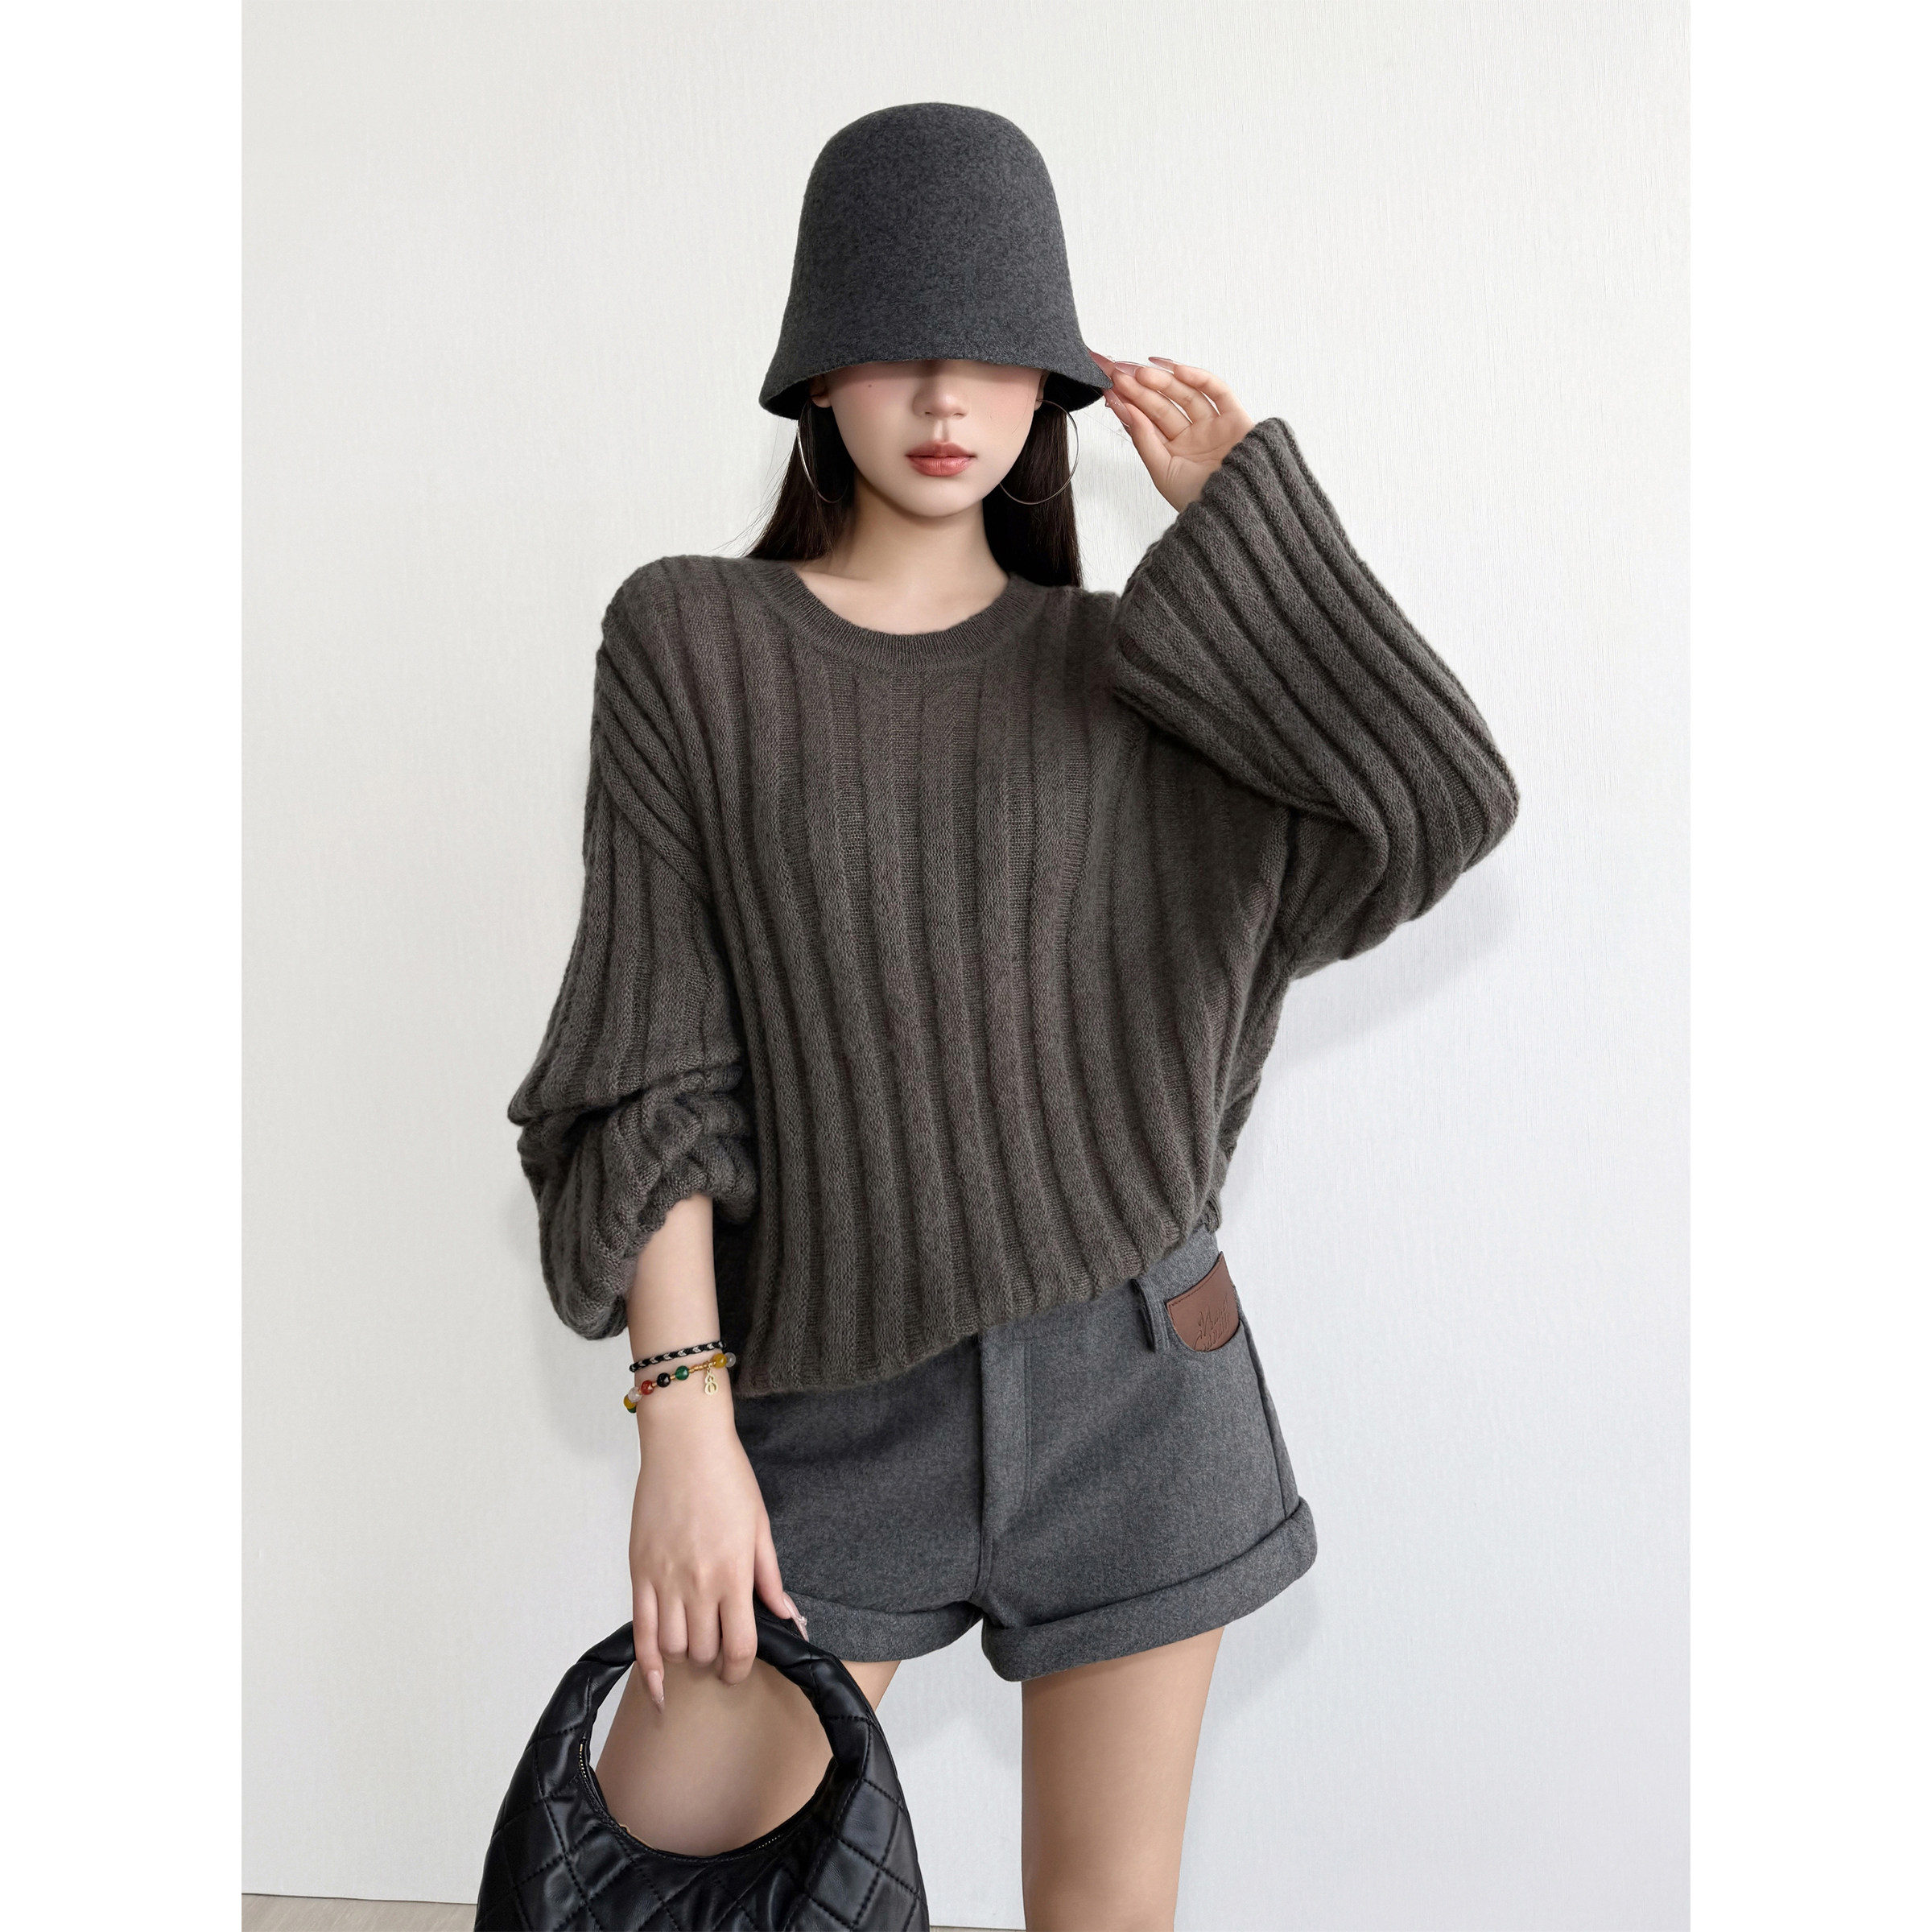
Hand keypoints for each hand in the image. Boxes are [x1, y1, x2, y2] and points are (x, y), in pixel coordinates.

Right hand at [628, 1393, 803, 1709]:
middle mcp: (698, 1584)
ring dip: (684, 1656)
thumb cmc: (728, 1478)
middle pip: (704, 1652)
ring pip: (672, 1649)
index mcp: (734, 1574)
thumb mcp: (760, 1527)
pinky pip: (640, 1632)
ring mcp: (665, 1580)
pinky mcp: (638, 1573)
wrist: (685, 1444)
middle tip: (717, 1651)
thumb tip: (789, 1618)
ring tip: (692, 1643)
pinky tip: (656, 1682)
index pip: (740, 1646)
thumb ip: (770, 1578)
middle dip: (713, 1661)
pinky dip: (648, 1665)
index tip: (739, 1669)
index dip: (741, 1668)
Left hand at [1089, 351, 1256, 511]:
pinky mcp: (1235, 418)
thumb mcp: (1162, 472)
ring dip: (1163, 381)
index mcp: (1172, 451)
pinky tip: (1177, 371)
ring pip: (1186, 395)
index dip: (1128, 402)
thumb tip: (1126, 410)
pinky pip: (1218, 392)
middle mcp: (1192, 435)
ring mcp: (1213, 426)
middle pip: (1162, 405)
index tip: (1109, 387)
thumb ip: (1144, 440)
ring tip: (1141, 373)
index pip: (1146, 420)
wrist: (1236, 515)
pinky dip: (1200, 378)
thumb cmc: (1200, 502)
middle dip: (1141, 388)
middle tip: (1120, 374)